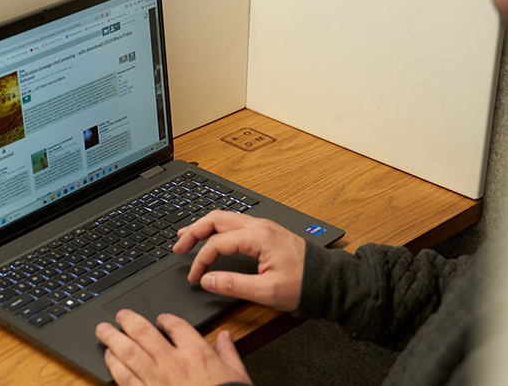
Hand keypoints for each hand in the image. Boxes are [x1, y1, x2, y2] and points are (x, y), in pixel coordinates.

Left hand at [96, 309, 250, 385]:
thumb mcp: (237, 375)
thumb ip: (228, 353)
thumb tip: (225, 336)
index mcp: (196, 354)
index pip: (176, 326)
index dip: (166, 318)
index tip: (161, 318)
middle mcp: (173, 363)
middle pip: (144, 333)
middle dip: (129, 320)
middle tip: (120, 315)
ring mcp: (156, 380)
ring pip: (129, 352)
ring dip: (113, 339)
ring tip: (103, 330)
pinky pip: (125, 378)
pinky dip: (114, 366)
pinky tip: (108, 358)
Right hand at [173, 212, 306, 311]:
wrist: (330, 281)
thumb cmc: (304, 285)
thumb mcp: (267, 291)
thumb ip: (233, 285)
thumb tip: (207, 279)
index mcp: (258, 237)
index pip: (217, 243)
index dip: (200, 260)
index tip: (194, 276)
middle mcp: (259, 226)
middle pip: (216, 219)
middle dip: (193, 232)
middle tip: (178, 247)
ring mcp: (263, 227)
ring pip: (224, 217)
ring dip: (203, 226)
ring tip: (186, 236)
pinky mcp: (267, 232)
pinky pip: (235, 223)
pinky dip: (217, 228)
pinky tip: (212, 236)